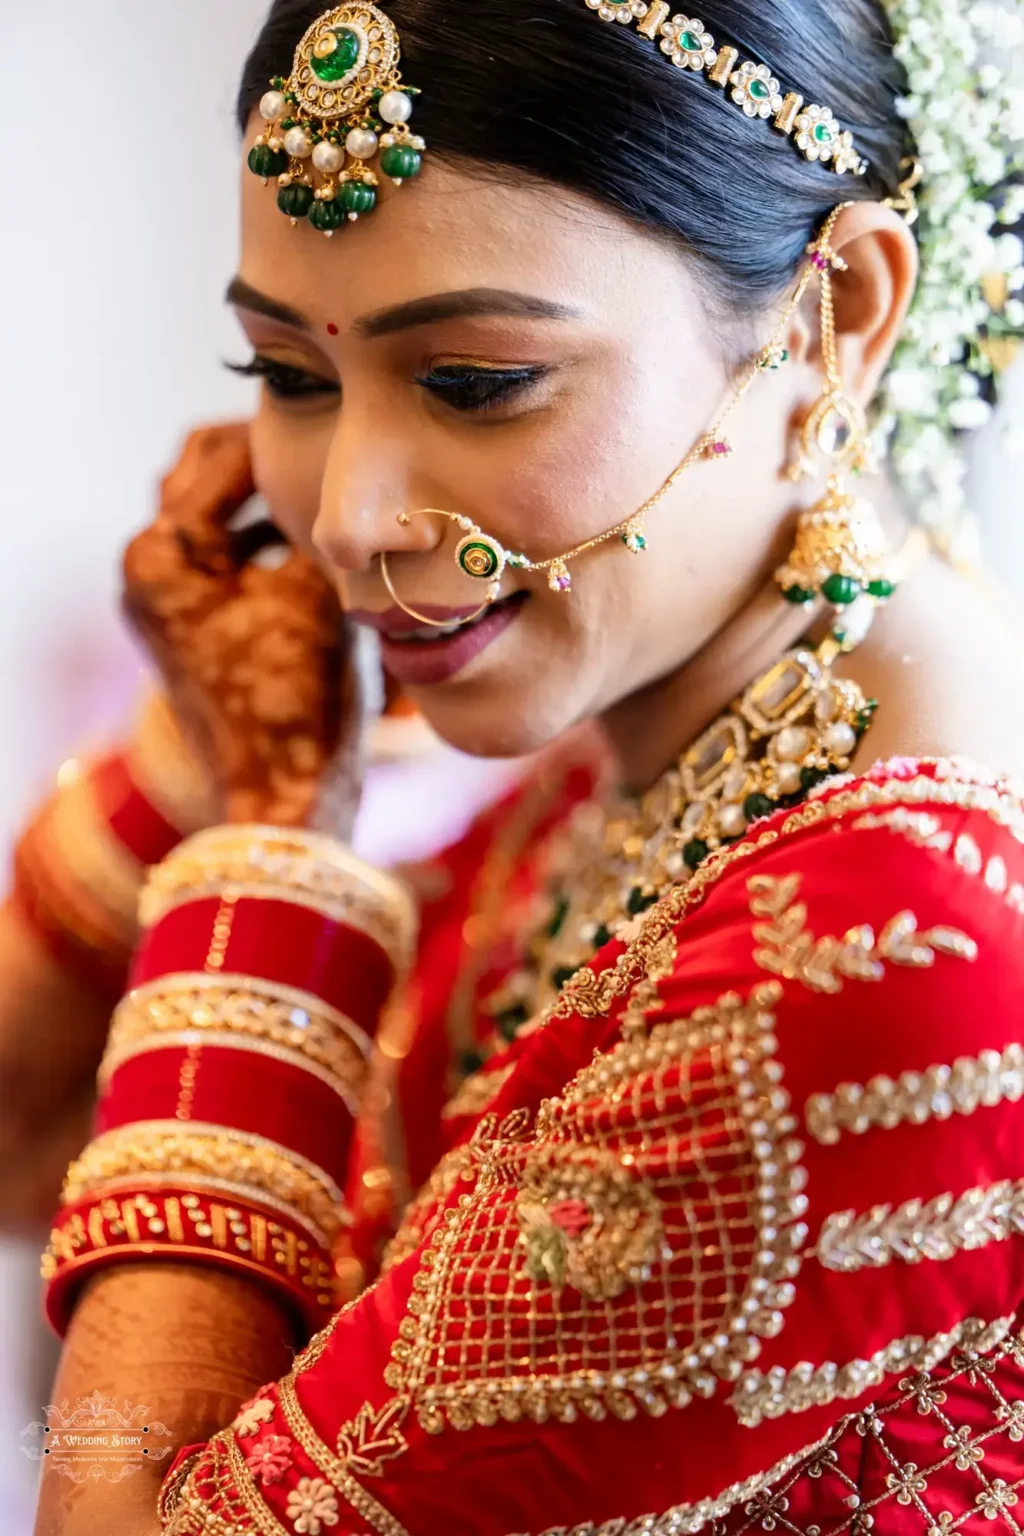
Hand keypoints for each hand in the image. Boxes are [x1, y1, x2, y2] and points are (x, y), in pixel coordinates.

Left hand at [123, 422, 374, 831]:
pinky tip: (320, 542)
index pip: (224, 452)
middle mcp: (148, 569)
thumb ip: (323, 516)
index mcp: (163, 552)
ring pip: (213, 510)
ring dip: (267, 496)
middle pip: (202, 470)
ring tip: (333, 491)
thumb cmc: (300, 698)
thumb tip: (349, 465)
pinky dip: (263, 539)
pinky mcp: (190, 625)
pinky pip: (224, 554)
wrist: (285, 793)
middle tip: (333, 446)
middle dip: (266, 455)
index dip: (290, 433)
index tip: (348, 421)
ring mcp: (164, 600)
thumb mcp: (320, 588)